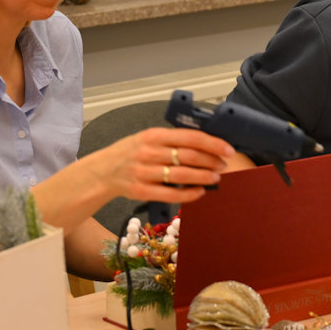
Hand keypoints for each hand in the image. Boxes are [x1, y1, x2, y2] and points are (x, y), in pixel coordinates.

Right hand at [100, 127, 234, 202]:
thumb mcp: (148, 138)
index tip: (228, 150)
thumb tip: (205, 144)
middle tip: (223, 165)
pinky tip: (200, 192)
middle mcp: (148, 152)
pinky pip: (170, 194)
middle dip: (211, 161)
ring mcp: (144, 172)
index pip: (190, 137)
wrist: (102, 171)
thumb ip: (172, 140)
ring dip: (203, 177)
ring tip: (215, 178)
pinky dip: (188, 194)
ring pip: (181, 175)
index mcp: (153, 135)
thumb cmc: (131, 153)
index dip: (212, 144)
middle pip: (188, 156)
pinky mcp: (141, 191)